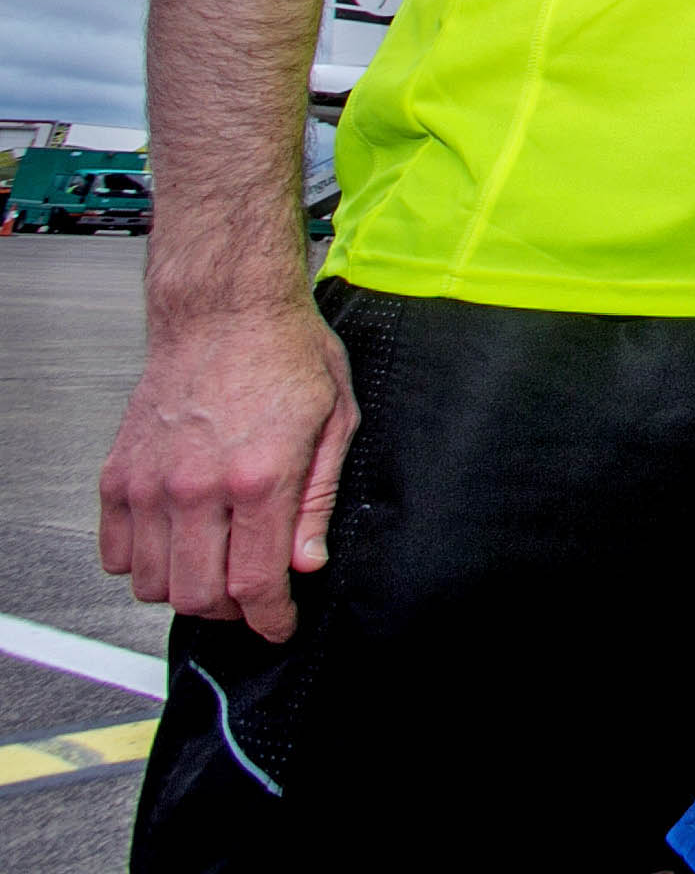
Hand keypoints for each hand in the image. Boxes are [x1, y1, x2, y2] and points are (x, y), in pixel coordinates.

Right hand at [97, 301, 358, 641]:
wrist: (224, 311)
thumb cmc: (285, 354)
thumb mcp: (336, 421)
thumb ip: (318, 501)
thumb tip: (307, 562)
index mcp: (259, 476)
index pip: (255, 583)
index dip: (270, 618)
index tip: (279, 624)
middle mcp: (197, 486)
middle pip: (199, 596)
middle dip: (233, 610)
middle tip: (254, 593)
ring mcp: (151, 483)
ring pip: (152, 583)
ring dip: (187, 589)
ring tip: (217, 565)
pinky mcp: (119, 474)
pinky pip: (116, 552)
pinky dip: (142, 563)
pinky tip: (176, 542)